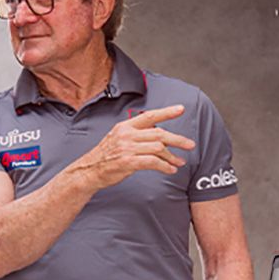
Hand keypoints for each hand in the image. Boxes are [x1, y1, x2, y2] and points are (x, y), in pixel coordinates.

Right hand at [76, 105, 194, 189]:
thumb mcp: (117, 139)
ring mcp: (127, 148)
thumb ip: (135, 135)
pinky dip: (165, 166)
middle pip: (159, 133)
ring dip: (172, 157)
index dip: (166, 112)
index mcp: (124, 127)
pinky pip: (153, 162)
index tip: (180, 109)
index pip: (149, 116)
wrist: (88, 171)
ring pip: (158, 148)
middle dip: (178, 140)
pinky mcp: (128, 162)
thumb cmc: (105, 157)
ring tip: (179, 162)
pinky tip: (169, 169)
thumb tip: (157, 138)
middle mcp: (126, 135)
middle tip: (189, 144)